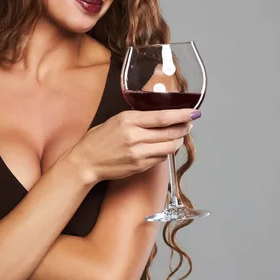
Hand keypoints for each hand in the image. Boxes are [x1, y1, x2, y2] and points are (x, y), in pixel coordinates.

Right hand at [69, 109, 198, 182]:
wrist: (86, 161)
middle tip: (189, 124)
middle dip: (184, 128)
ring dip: (177, 141)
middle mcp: (134, 136)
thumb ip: (138, 118)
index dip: (182, 115)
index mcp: (128, 120)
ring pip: (169, 147)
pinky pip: (160, 158)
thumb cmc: (99, 139)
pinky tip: (162, 147)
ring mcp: (137, 153)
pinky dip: (165, 151)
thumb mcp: (116, 120)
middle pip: (170, 132)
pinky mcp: (139, 166)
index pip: (162, 117)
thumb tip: (163, 116)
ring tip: (178, 136)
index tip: (193, 112)